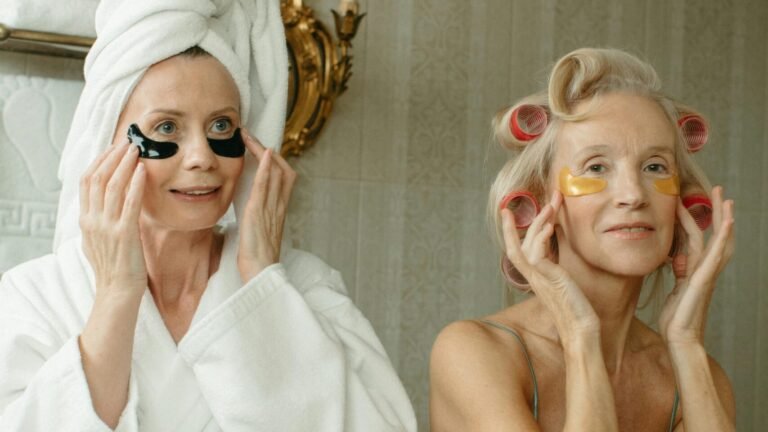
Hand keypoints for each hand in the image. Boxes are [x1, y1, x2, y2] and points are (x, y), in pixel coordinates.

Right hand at [79, 142, 146, 297]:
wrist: (117, 291)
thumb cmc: (114, 267)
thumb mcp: (99, 240)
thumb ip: (100, 220)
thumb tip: (106, 203)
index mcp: (86, 220)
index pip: (87, 181)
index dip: (100, 161)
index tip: (113, 148)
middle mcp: (92, 220)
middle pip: (97, 178)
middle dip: (113, 156)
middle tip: (128, 142)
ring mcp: (107, 226)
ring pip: (112, 186)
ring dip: (125, 165)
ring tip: (136, 150)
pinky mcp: (124, 233)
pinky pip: (130, 202)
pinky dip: (136, 184)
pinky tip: (143, 171)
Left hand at [237, 130, 296, 281]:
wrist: (260, 275)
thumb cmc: (256, 258)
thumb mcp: (257, 232)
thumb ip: (256, 218)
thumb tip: (249, 209)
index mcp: (278, 211)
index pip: (284, 178)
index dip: (274, 161)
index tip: (259, 149)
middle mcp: (278, 207)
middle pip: (284, 171)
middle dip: (268, 151)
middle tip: (250, 137)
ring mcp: (270, 209)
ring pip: (276, 174)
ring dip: (263, 152)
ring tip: (250, 137)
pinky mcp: (259, 214)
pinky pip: (265, 187)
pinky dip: (266, 169)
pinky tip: (265, 154)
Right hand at [502, 191, 598, 343]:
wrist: (581, 332)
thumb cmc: (577, 311)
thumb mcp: (566, 284)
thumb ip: (558, 270)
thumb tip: (561, 257)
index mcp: (535, 278)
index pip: (516, 250)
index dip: (510, 232)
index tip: (509, 212)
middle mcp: (533, 277)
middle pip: (516, 245)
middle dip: (522, 221)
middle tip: (542, 198)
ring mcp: (539, 279)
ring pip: (526, 246)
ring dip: (538, 223)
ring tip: (550, 206)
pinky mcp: (550, 280)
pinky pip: (537, 255)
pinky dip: (541, 238)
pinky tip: (551, 226)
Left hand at [659, 186, 734, 345]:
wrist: (680, 340)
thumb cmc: (675, 320)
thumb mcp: (673, 290)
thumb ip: (676, 274)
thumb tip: (674, 260)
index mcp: (695, 271)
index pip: (696, 239)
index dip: (694, 220)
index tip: (686, 201)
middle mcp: (704, 270)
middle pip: (714, 235)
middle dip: (716, 213)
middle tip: (718, 190)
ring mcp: (706, 274)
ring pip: (719, 241)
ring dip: (723, 219)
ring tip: (726, 198)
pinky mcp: (704, 280)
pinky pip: (716, 255)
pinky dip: (723, 237)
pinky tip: (728, 222)